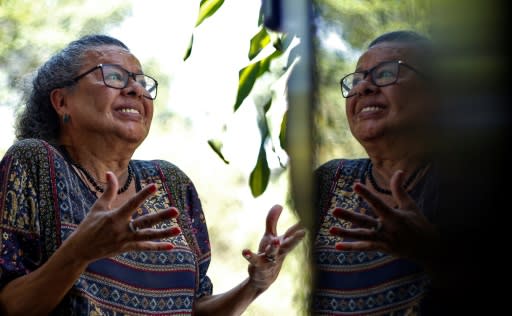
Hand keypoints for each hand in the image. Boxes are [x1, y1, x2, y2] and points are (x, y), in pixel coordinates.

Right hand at [66, 171, 180, 262]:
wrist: (80, 250)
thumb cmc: (88, 226)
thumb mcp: (98, 207)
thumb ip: (109, 191)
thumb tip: (110, 172)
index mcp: (114, 217)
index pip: (132, 204)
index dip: (144, 195)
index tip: (155, 186)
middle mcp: (122, 229)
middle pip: (145, 222)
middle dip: (161, 217)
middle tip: (176, 210)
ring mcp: (126, 240)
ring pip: (148, 236)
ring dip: (164, 234)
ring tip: (179, 229)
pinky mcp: (127, 248)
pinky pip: (145, 247)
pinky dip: (158, 247)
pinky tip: (171, 246)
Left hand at [242, 204, 305, 290]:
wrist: (263, 278)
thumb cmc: (269, 254)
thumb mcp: (270, 236)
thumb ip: (272, 220)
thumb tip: (279, 204)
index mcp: (283, 244)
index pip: (293, 234)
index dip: (301, 227)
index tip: (310, 219)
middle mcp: (279, 252)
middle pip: (288, 245)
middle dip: (295, 239)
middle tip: (303, 232)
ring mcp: (269, 260)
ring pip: (273, 253)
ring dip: (274, 248)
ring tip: (275, 241)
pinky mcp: (258, 265)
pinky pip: (254, 260)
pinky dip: (250, 256)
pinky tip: (245, 251)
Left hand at [329, 170, 438, 264]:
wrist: (429, 249)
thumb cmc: (419, 224)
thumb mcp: (410, 206)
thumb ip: (399, 189)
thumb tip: (398, 171)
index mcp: (394, 217)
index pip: (377, 203)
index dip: (366, 194)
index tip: (355, 185)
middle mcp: (387, 229)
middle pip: (364, 221)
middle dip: (349, 216)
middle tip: (334, 209)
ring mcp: (383, 240)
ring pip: (362, 236)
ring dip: (346, 233)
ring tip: (330, 229)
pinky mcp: (382, 248)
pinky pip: (364, 248)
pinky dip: (351, 247)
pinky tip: (337, 246)